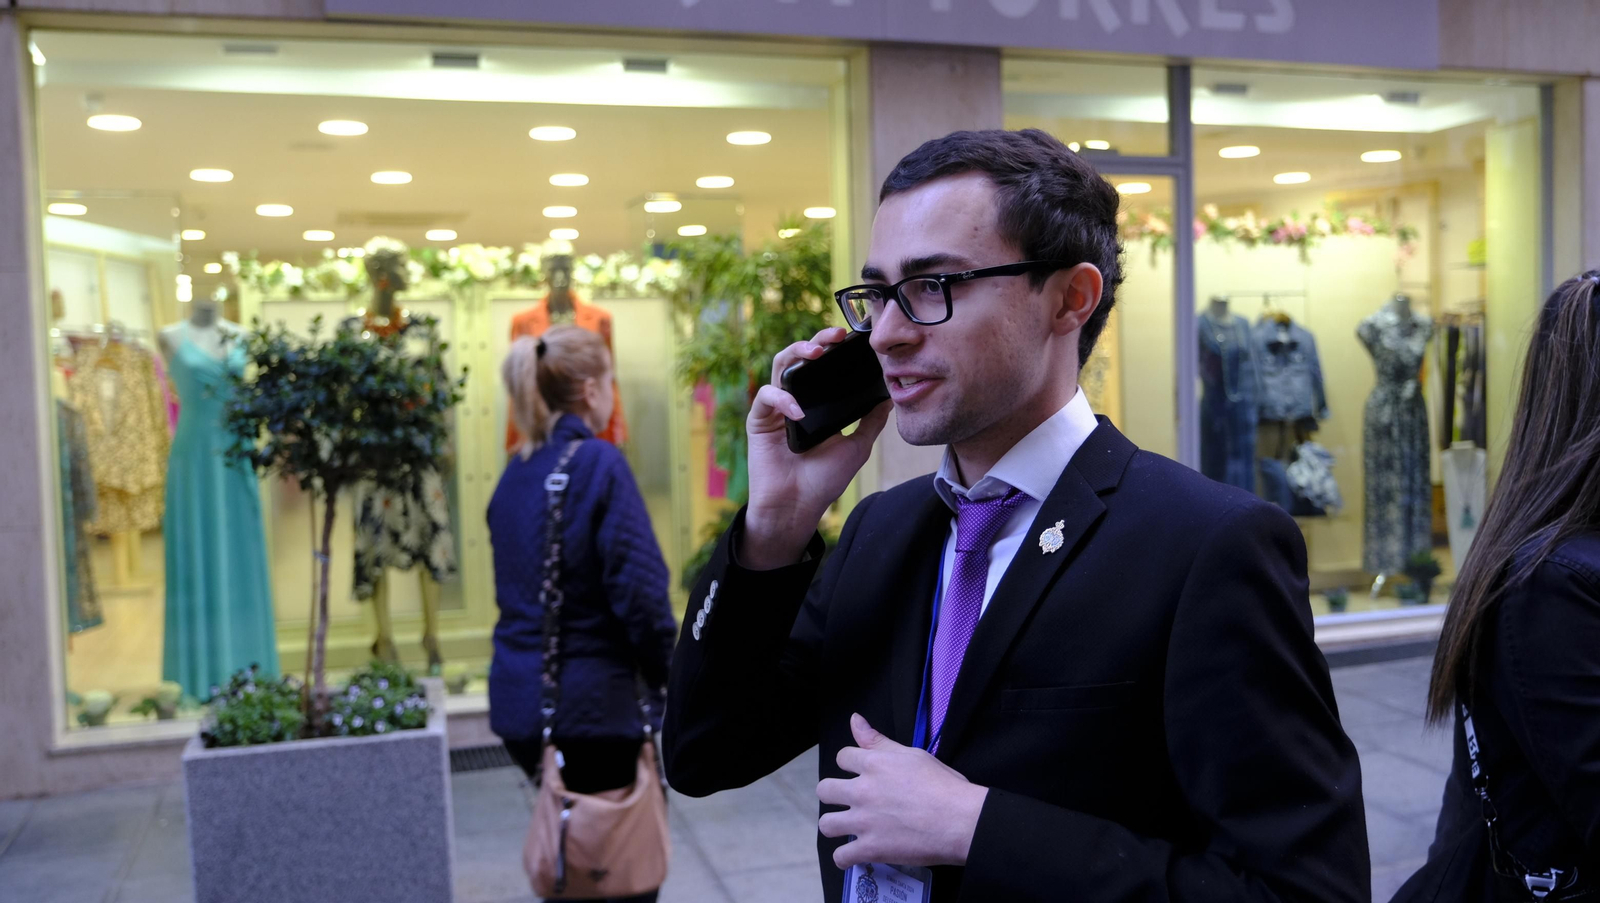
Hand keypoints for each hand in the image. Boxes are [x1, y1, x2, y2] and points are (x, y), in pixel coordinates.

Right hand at [742, 328, 890, 568]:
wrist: (797, 508)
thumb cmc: (823, 481)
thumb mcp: (857, 447)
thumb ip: (871, 421)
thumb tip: (891, 398)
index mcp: (816, 403)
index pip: (823, 367)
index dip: (834, 349)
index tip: (853, 339)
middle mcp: (795, 400)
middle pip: (800, 357)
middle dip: (816, 340)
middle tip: (835, 335)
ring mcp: (776, 408)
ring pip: (780, 366)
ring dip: (796, 353)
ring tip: (815, 352)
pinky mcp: (759, 421)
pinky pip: (766, 396)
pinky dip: (782, 399)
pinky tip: (798, 411)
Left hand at [817, 714, 987, 868]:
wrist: (960, 820)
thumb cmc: (945, 786)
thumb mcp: (913, 755)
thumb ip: (879, 741)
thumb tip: (855, 719)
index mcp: (874, 764)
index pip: (842, 757)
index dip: (850, 765)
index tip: (859, 774)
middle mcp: (862, 790)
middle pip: (825, 789)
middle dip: (833, 794)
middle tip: (848, 801)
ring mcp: (864, 821)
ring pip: (826, 824)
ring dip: (835, 826)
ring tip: (848, 828)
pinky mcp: (870, 848)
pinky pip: (841, 856)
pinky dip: (845, 858)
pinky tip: (854, 855)